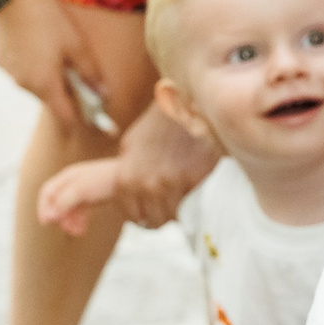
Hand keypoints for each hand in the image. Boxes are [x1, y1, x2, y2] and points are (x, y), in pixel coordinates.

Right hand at [0, 0, 108, 135]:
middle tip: (80, 78)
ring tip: (58, 56)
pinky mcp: (0, 61)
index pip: (63, 116)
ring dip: (47, 78)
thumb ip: (90, 74)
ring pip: (34, 85)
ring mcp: (8, 73)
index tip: (92, 123)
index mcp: (43, 84)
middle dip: (65, 93)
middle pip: (49, 99)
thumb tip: (104, 94)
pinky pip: (21, 72)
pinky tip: (39, 47)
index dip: (79, 121)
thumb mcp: (77, 46)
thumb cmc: (51, 20)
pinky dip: (32, 67)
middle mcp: (22, 84)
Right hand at [36, 159, 128, 237]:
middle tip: (67, 230)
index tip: (47, 223)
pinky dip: (79, 221)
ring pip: (69, 209)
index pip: (47, 192)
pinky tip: (82, 230)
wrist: (133, 178)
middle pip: (57, 202)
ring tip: (77, 232)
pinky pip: (80, 211)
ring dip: (69, 222)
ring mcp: (84, 189)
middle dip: (60, 218)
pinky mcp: (94, 196)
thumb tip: (49, 218)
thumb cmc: (104, 181)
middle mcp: (74, 182)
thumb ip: (63, 203)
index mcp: (68, 176)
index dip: (43, 207)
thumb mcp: (80, 191)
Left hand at [109, 100, 219, 226]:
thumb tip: (128, 198)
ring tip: (184, 195)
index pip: (134, 217)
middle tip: (171, 203)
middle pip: (155, 221)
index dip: (145, 214)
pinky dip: (197, 197)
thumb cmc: (157, 125)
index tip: (153, 207)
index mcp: (126, 180)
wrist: (184, 104)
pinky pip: (196, 202)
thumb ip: (126, 175)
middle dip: (162, 214)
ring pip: (176, 215)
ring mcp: (173, 183)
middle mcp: (147, 185)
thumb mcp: (129, 147)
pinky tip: (196, 184)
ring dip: (180, 209)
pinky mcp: (197, 178)